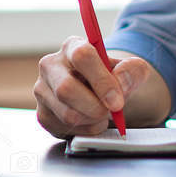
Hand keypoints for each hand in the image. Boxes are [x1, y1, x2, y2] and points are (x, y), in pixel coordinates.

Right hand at [35, 36, 158, 136]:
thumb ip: (133, 71)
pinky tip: (91, 120)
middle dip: (95, 107)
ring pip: (67, 113)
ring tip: (102, 112)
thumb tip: (120, 82)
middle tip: (111, 111)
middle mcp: (51, 65)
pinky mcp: (42, 113)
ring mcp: (42, 90)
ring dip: (93, 119)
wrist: (100, 94)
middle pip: (66, 88)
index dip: (101, 80)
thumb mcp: (130, 70)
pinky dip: (86, 129)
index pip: (81, 56)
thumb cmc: (112, 78)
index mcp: (72, 47)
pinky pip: (66, 128)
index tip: (117, 101)